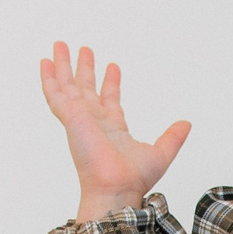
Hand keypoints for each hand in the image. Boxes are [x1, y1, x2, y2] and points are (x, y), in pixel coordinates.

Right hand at [39, 41, 190, 222]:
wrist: (116, 188)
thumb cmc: (133, 178)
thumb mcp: (161, 152)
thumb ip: (173, 136)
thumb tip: (186, 124)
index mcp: (113, 129)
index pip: (109, 100)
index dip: (111, 82)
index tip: (113, 66)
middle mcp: (94, 122)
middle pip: (86, 89)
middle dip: (84, 69)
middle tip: (83, 49)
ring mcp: (80, 119)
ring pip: (68, 87)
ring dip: (64, 66)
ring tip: (60, 45)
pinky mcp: (71, 118)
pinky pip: (56, 95)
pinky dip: (49, 79)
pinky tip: (45, 63)